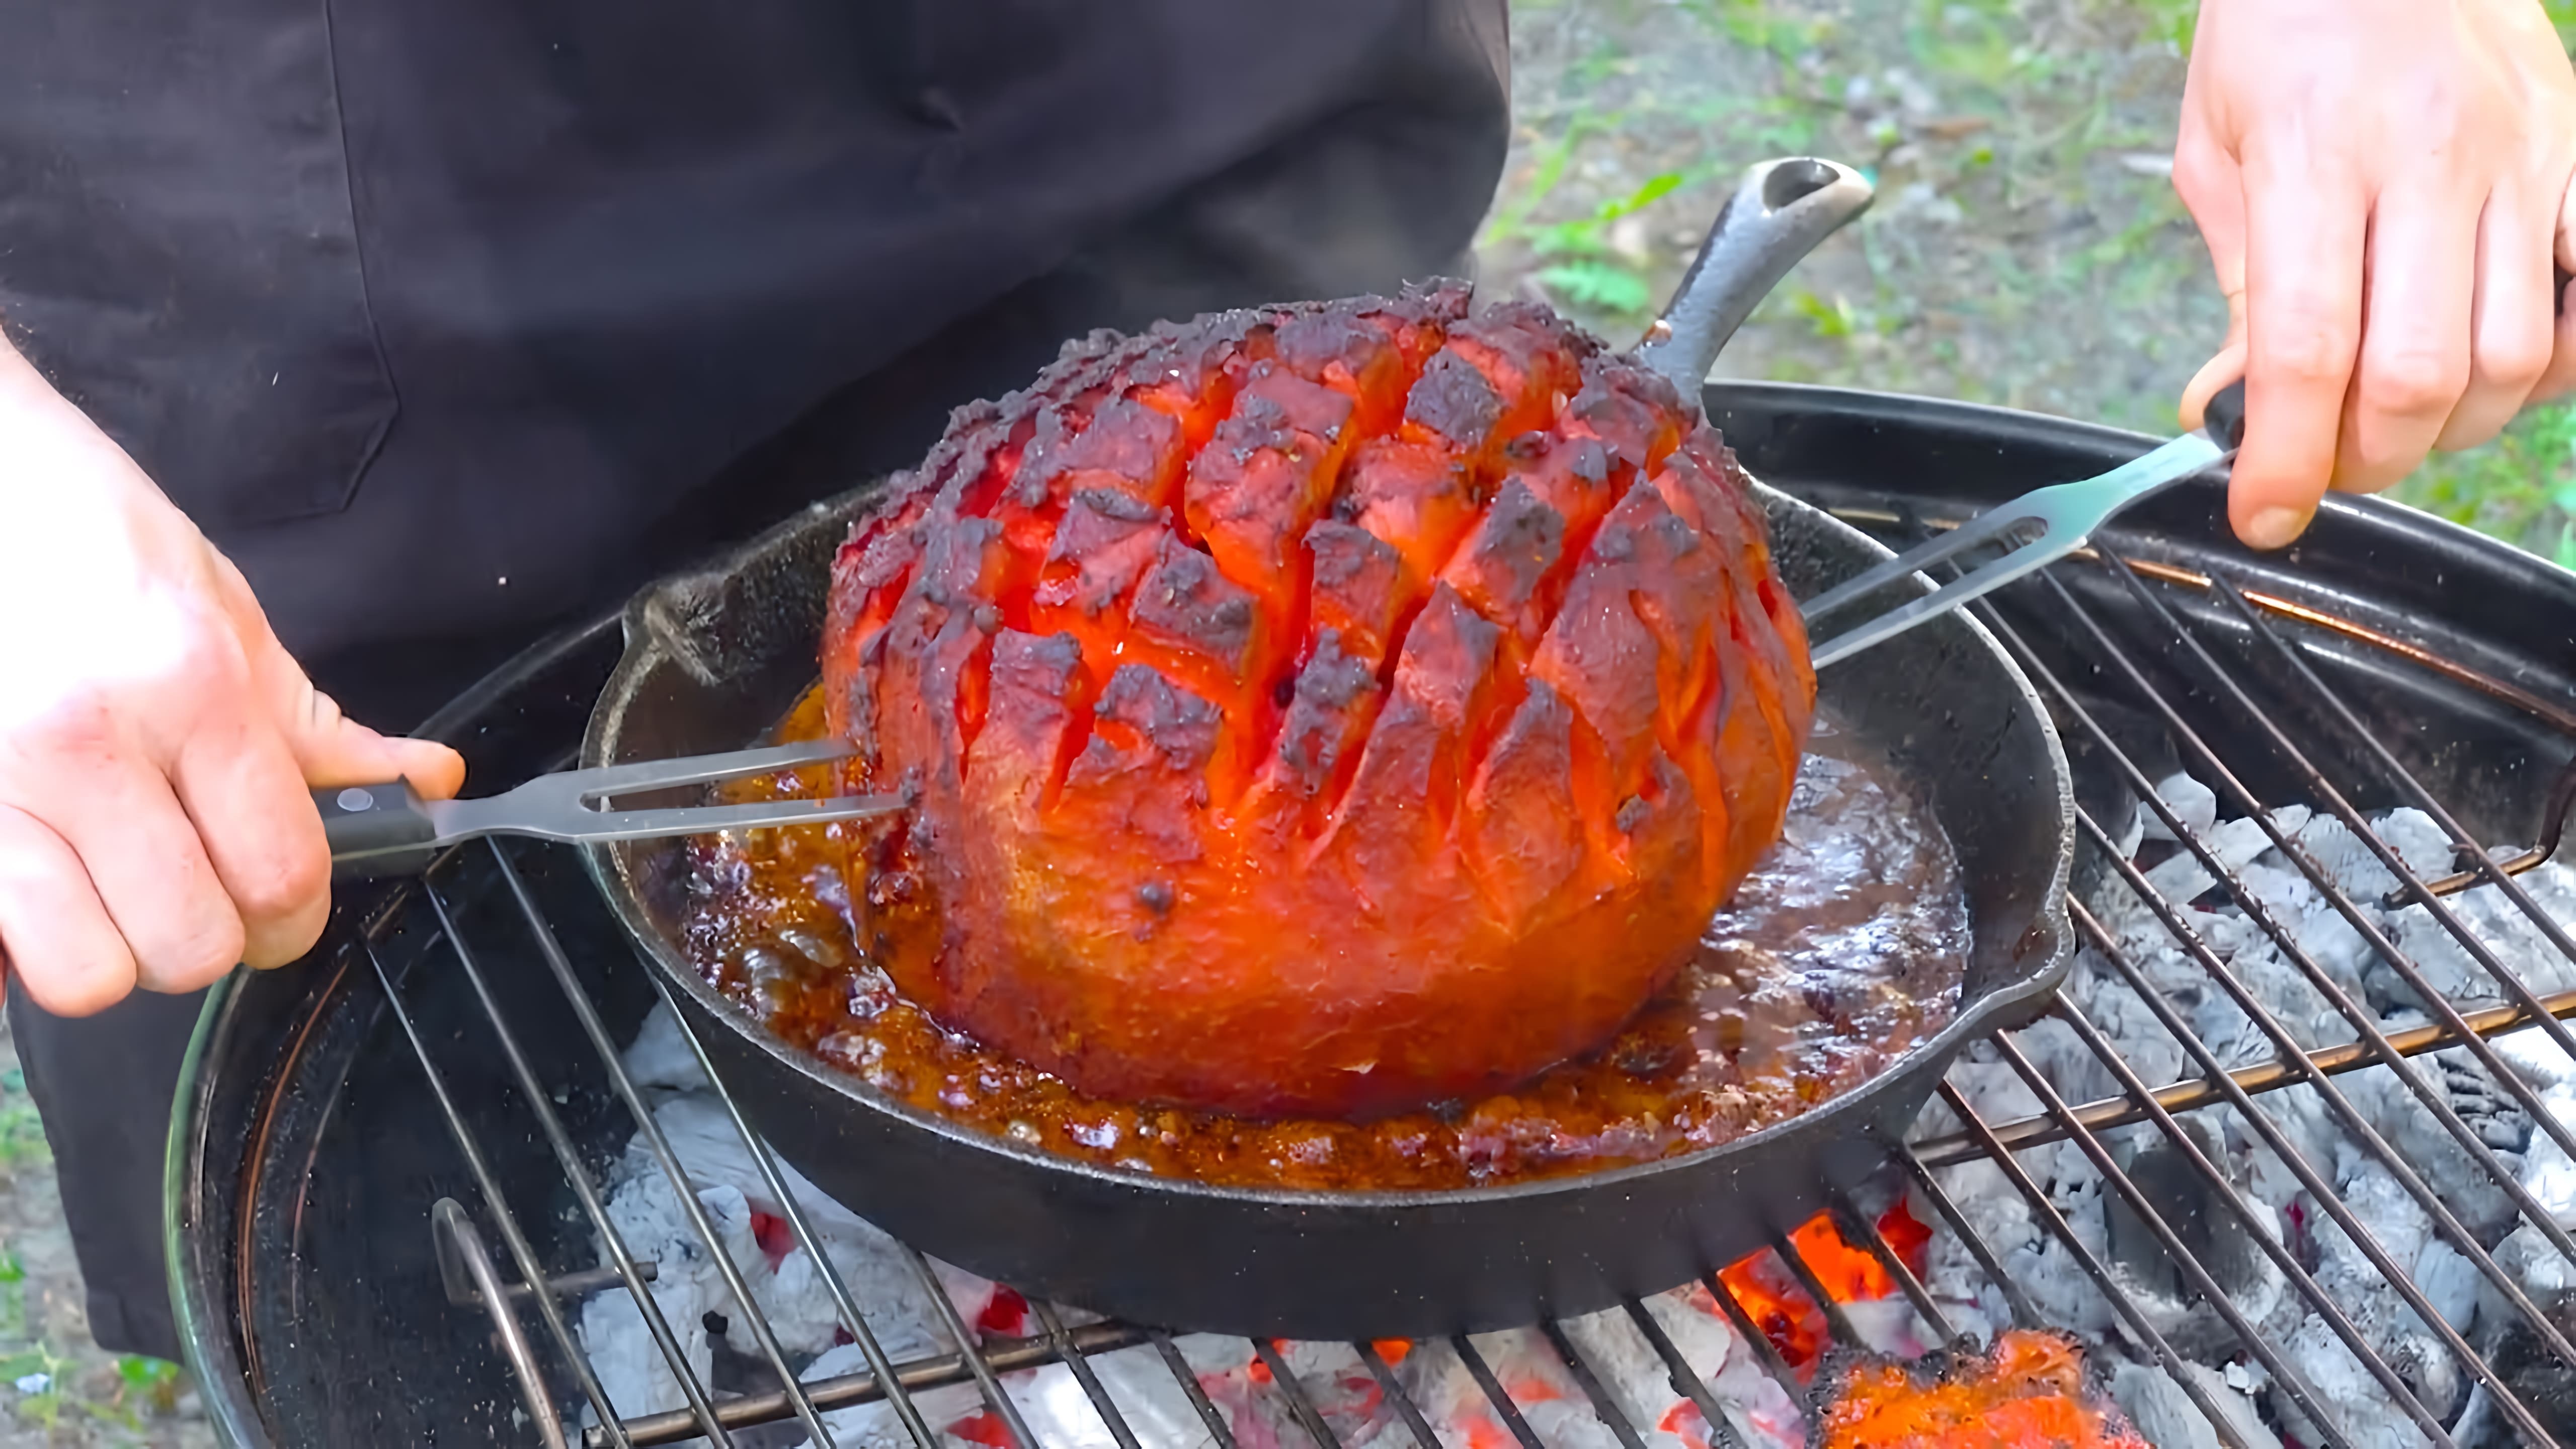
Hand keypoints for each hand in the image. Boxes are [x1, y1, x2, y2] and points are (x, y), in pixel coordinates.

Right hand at [0, 338, 463, 1015]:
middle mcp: (88, 745)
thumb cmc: (92, 538)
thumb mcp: (225, 614)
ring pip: (84, 974)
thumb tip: (426, 784)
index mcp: (192, 691)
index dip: (295, 916)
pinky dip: (24, 947)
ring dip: (112, 953)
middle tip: (195, 892)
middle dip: (209, 938)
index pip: (281, 873)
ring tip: (109, 893)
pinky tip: (43, 893)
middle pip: (190, 942)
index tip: (281, 904)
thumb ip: (314, 724)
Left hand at [2172, 0, 2575, 549]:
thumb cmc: (2284, 32)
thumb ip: (2235, 289)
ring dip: (2451, 426)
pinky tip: (2488, 367)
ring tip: (2394, 419)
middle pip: (2422, 375)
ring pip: (2515, 358)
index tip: (2262, 513)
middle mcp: (2432, 158)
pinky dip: (2549, 363)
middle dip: (2369, 455)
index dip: (2287, 456)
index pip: (2309, 350)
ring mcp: (2523, 157)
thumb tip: (2226, 411)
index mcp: (2316, 154)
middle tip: (2326, 461)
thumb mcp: (2218, 152)